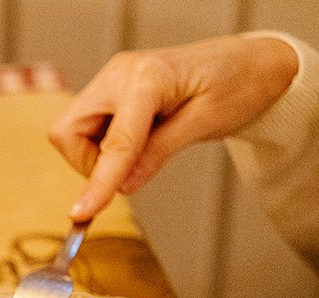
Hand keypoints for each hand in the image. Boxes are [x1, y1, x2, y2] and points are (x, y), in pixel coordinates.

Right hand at [50, 35, 297, 220]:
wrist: (250, 63)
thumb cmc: (238, 83)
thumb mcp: (205, 123)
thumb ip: (158, 152)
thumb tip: (122, 187)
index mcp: (148, 77)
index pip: (114, 141)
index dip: (99, 180)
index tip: (82, 213)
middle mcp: (119, 74)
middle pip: (68, 132)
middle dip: (89, 162)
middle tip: (130, 170)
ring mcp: (112, 81)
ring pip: (73, 133)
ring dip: (97, 155)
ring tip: (145, 148)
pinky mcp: (111, 92)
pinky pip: (87, 129)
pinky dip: (104, 147)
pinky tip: (139, 141)